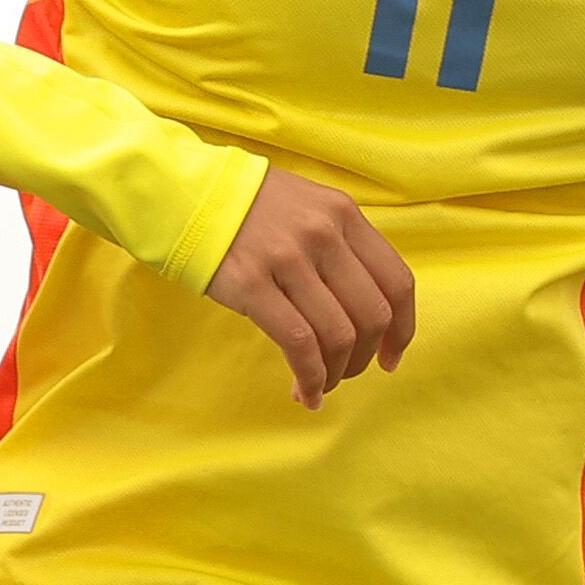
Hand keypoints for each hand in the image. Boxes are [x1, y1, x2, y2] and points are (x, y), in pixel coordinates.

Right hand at [203, 165, 414, 408]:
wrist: (182, 192)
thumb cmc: (246, 208)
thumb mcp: (307, 208)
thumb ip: (341, 245)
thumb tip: (366, 310)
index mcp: (344, 214)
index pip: (397, 282)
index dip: (401, 330)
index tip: (390, 357)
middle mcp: (324, 234)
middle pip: (372, 315)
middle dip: (364, 357)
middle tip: (346, 372)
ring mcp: (288, 258)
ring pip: (338, 335)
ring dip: (336, 373)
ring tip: (320, 385)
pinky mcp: (252, 284)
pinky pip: (298, 343)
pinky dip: (310, 377)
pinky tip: (305, 391)